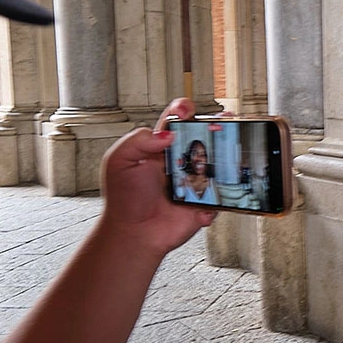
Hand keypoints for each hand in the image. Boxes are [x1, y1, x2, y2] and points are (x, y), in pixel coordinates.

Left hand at [98, 98, 214, 257]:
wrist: (132, 233)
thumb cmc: (123, 198)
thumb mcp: (119, 161)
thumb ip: (138, 141)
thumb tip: (167, 135)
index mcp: (160, 147)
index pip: (175, 121)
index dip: (183, 110)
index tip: (186, 109)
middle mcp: (180, 160)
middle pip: (203, 137)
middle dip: (217, 125)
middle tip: (224, 121)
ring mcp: (193, 181)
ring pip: (217, 163)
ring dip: (223, 158)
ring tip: (222, 156)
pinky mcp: (203, 202)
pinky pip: (218, 197)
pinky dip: (213, 200)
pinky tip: (200, 206)